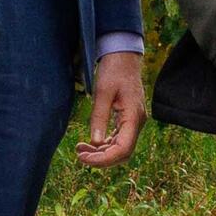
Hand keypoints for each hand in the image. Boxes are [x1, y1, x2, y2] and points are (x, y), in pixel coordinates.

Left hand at [76, 50, 144, 166]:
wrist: (123, 56)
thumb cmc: (114, 70)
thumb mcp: (102, 92)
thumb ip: (99, 117)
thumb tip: (94, 142)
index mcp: (133, 117)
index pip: (122, 150)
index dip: (103, 159)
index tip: (84, 158)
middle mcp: (136, 123)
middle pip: (122, 153)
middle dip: (101, 158)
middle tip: (79, 154)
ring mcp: (133, 122)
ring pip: (120, 148)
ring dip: (101, 153)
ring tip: (81, 149)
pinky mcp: (127, 119)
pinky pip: (118, 139)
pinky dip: (104, 144)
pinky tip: (90, 143)